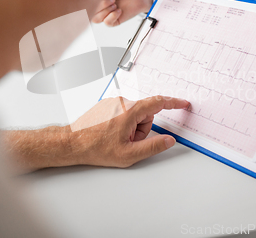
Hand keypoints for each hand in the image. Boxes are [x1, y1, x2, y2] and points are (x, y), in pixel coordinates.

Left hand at [3, 96, 189, 171]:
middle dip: (142, 129)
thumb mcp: (129, 154)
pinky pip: (124, 114)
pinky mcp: (106, 106)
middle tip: (129, 142)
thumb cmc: (96, 148)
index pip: (158, 102)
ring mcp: (113, 103)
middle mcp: (121, 102)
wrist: (72, 144)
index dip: (174, 103)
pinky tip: (110, 135)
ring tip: (117, 140)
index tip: (184, 103)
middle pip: (145, 114)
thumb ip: (153, 146)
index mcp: (129, 111)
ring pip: (134, 115)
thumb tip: (169, 140)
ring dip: (132, 129)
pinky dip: (123, 125)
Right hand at [92, 0, 153, 25]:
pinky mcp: (115, 20)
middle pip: (89, 12)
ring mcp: (107, 13)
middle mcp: (100, 5)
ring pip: (96, 19)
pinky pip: (107, 23)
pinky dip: (112, 16)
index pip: (84, 2)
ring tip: (115, 4)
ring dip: (105, 11)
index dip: (88, 0)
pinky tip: (119, 10)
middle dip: (100, 5)